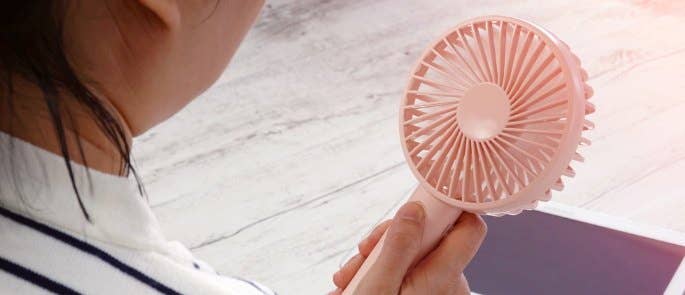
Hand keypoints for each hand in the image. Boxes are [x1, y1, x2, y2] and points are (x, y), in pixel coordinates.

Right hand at [330, 202, 486, 294]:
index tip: (416, 204)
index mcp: (443, 279)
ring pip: (414, 255)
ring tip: (351, 278)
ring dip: (378, 259)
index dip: (447, 208)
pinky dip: (384, 274)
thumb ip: (399, 244)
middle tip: (361, 254)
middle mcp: (448, 287)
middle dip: (390, 240)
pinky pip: (410, 273)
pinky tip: (359, 286)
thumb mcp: (376, 283)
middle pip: (429, 239)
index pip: (470, 227)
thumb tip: (416, 210)